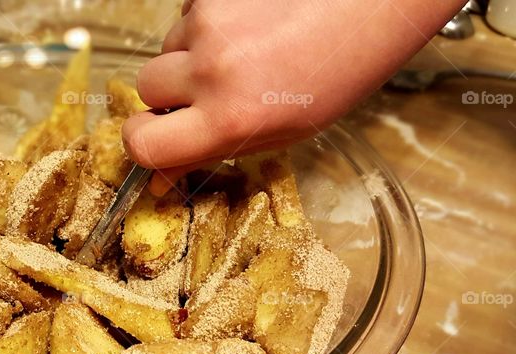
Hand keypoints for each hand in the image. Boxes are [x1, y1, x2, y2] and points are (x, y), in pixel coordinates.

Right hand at [125, 0, 465, 194]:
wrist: (372, 4)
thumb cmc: (338, 71)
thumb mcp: (283, 131)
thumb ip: (216, 148)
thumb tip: (162, 174)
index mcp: (230, 120)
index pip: (142, 144)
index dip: (143, 142)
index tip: (156, 136)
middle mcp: (211, 71)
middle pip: (145, 87)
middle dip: (168, 92)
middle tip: (210, 89)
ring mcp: (208, 23)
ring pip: (166, 47)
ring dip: (190, 53)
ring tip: (244, 50)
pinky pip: (186, 13)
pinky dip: (207, 22)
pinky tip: (249, 23)